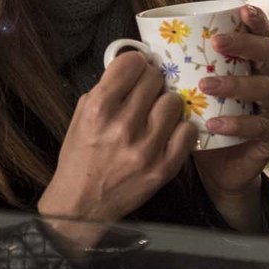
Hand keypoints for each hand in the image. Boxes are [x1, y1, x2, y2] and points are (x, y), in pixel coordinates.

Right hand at [39, 52, 193, 232]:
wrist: (82, 205)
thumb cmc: (80, 156)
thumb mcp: (81, 116)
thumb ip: (106, 90)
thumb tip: (133, 68)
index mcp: (99, 109)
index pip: (132, 63)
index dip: (135, 63)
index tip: (136, 71)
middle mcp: (123, 125)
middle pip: (155, 79)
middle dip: (151, 82)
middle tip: (147, 92)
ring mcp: (146, 148)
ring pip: (174, 102)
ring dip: (166, 105)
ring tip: (157, 114)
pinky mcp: (164, 168)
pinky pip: (188, 131)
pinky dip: (180, 129)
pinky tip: (169, 133)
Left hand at [192, 4, 268, 231]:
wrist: (216, 167)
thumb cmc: (200, 120)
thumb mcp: (189, 91)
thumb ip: (178, 70)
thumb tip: (140, 48)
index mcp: (249, 64)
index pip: (259, 34)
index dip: (256, 20)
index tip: (241, 9)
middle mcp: (266, 79)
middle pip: (266, 52)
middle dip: (243, 44)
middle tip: (216, 42)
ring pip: (263, 87)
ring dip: (234, 84)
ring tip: (206, 86)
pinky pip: (258, 126)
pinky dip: (236, 123)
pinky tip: (215, 123)